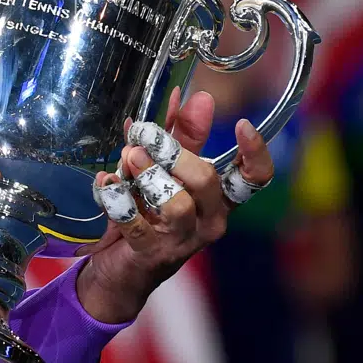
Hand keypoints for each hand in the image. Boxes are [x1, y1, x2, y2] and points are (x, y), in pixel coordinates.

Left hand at [75, 88, 273, 323]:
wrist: (120, 266)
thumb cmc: (148, 211)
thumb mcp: (166, 169)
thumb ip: (182, 135)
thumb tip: (196, 97)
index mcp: (218, 197)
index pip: (255, 179)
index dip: (256, 153)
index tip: (241, 124)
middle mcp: (208, 220)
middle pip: (207, 181)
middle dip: (174, 152)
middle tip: (144, 135)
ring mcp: (181, 240)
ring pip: (177, 204)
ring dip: (148, 175)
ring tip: (128, 156)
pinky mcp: (149, 252)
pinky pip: (136, 225)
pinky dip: (118, 200)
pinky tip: (106, 183)